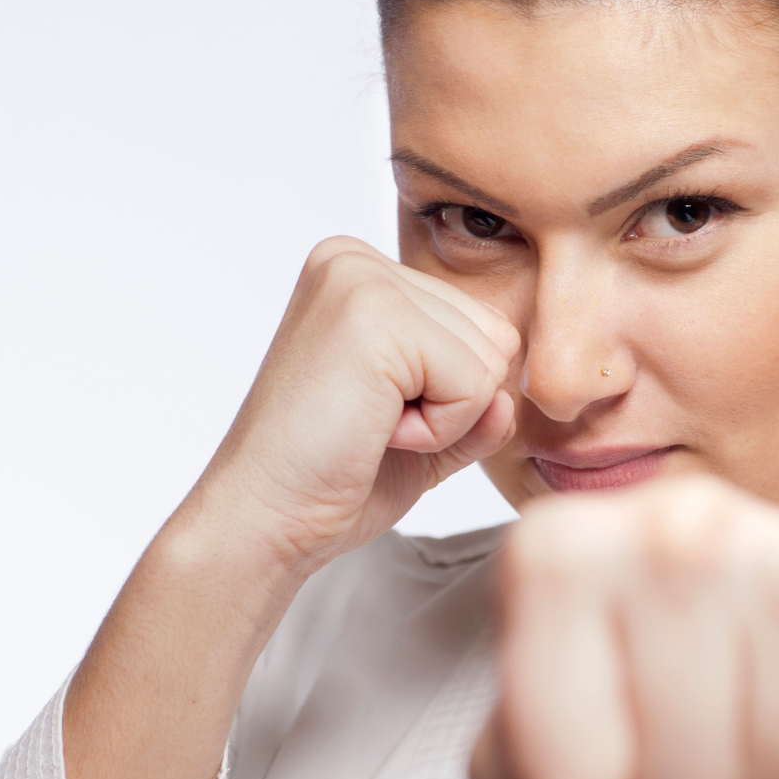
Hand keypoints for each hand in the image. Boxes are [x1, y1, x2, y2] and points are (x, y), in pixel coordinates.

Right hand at [183, 236, 519, 581]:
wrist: (263, 519)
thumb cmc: (330, 478)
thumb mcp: (426, 430)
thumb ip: (479, 403)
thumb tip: (514, 395)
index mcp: (362, 272)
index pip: (480, 325)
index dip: (450, 396)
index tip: (375, 414)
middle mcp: (356, 259)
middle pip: (494, 334)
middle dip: (453, 402)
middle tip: (372, 424)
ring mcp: (362, 280)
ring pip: (490, 357)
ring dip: (446, 417)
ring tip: (370, 425)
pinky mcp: (374, 317)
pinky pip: (475, 383)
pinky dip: (439, 429)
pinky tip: (374, 431)